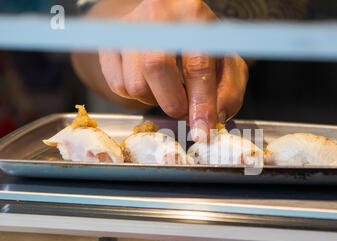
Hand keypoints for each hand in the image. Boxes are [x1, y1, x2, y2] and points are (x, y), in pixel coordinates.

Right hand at [98, 0, 248, 140]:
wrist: (165, 22)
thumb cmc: (199, 47)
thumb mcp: (225, 63)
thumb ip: (228, 91)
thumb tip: (215, 118)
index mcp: (195, 14)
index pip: (197, 64)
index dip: (201, 103)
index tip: (202, 131)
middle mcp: (158, 13)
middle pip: (156, 68)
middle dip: (174, 104)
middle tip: (185, 111)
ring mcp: (129, 26)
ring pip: (135, 84)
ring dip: (156, 99)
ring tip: (169, 88)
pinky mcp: (109, 42)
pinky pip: (119, 86)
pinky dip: (139, 95)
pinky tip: (151, 82)